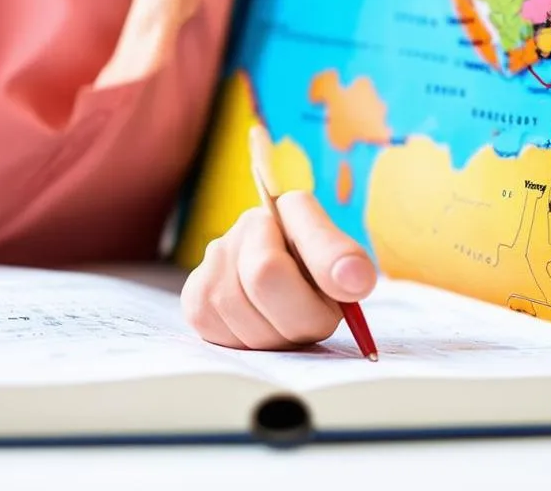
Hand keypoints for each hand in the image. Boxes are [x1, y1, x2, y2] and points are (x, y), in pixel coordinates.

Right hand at [180, 191, 376, 349]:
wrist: (283, 283)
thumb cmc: (317, 277)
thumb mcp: (343, 266)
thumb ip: (347, 265)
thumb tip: (356, 280)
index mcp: (295, 208)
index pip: (310, 231)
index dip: (330, 259)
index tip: (353, 286)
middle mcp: (251, 221)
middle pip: (266, 276)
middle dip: (299, 316)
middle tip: (311, 319)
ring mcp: (216, 255)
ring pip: (240, 312)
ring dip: (273, 336)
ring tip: (285, 322)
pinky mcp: (195, 293)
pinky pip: (216, 330)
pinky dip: (245, 342)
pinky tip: (259, 327)